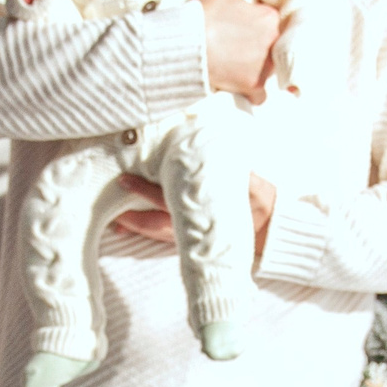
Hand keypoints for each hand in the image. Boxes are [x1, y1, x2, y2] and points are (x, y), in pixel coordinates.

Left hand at [111, 173, 277, 260]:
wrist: (272, 230)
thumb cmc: (259, 201)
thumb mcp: (251, 182)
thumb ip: (230, 168)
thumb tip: (211, 145)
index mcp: (204, 207)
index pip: (166, 198)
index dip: (144, 190)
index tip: (124, 179)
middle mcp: (195, 224)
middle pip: (156, 222)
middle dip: (133, 218)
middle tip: (113, 210)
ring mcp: (194, 235)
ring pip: (159, 234)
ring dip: (138, 229)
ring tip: (118, 224)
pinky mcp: (195, 241)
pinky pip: (167, 239)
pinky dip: (150, 235)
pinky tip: (137, 231)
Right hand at [199, 0, 278, 102]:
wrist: (185, 47)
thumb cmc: (202, 15)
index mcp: (269, 17)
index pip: (272, 22)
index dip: (257, 24)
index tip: (243, 28)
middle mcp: (273, 42)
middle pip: (274, 45)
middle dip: (260, 46)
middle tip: (238, 46)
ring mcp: (265, 66)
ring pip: (269, 69)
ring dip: (258, 68)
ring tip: (236, 64)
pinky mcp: (254, 85)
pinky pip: (261, 93)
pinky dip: (253, 92)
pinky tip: (241, 85)